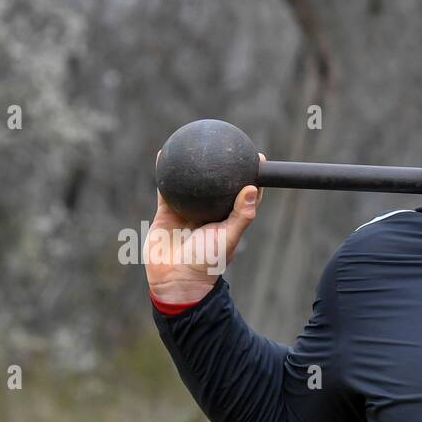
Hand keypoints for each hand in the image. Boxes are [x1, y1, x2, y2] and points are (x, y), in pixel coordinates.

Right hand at [145, 151, 264, 302]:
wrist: (175, 278)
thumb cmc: (207, 262)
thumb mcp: (228, 238)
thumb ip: (241, 215)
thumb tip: (252, 187)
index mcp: (228, 220)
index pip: (244, 196)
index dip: (252, 178)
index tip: (258, 158)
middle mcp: (210, 214)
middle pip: (218, 186)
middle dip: (223, 168)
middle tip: (228, 145)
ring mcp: (188, 212)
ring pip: (192, 185)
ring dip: (194, 167)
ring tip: (196, 142)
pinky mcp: (167, 212)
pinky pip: (165, 188)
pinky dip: (164, 172)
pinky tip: (164, 154)